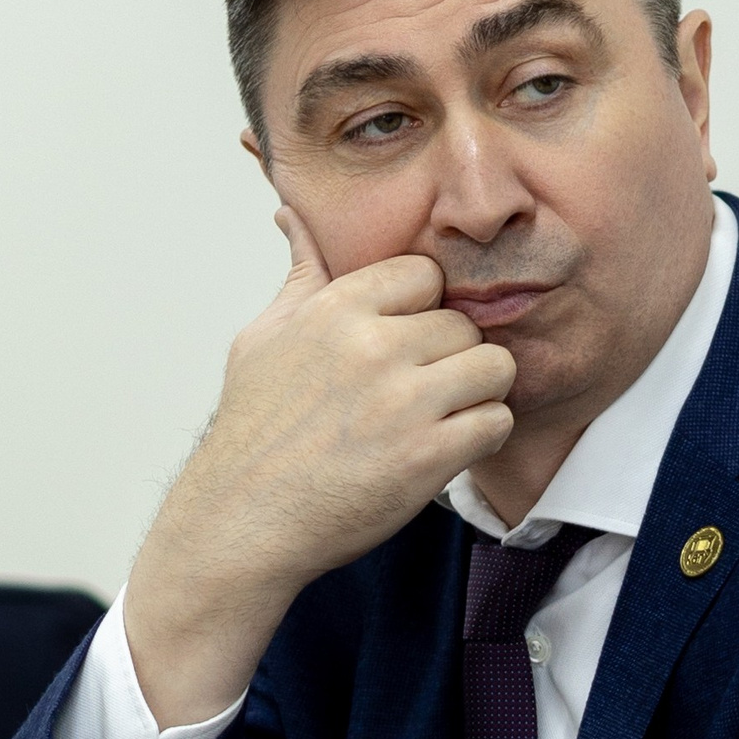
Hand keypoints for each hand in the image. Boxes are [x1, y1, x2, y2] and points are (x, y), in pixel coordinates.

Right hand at [123, 207, 514, 723]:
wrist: (241, 522)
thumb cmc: (253, 432)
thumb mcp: (263, 338)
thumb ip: (300, 274)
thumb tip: (294, 215)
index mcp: (337, 309)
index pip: (425, 273)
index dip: (423, 309)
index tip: (405, 342)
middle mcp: (374, 346)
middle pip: (464, 322)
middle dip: (452, 355)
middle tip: (422, 390)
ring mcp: (404, 402)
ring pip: (494, 366)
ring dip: (478, 393)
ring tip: (442, 416)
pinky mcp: (427, 456)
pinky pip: (496, 421)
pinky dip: (481, 436)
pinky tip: (446, 448)